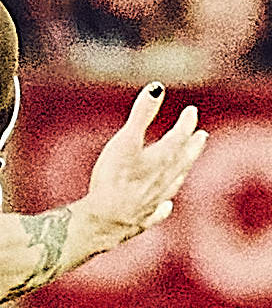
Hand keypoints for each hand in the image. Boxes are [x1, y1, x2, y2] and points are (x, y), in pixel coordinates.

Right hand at [77, 84, 207, 246]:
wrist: (105, 220)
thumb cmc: (114, 178)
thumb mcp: (125, 141)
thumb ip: (141, 114)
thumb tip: (157, 88)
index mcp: (162, 159)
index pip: (180, 136)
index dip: (186, 122)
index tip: (191, 111)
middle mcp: (164, 180)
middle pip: (184, 160)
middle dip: (193, 147)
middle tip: (202, 136)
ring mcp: (155, 201)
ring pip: (175, 183)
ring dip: (182, 172)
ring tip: (186, 166)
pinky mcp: (144, 219)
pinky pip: (160, 210)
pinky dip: (165, 206)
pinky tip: (166, 205)